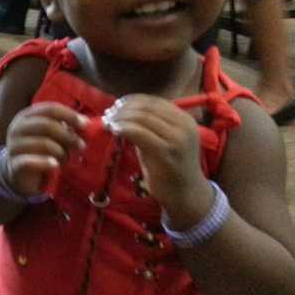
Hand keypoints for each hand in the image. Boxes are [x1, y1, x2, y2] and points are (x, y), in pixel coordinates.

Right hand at [4, 102, 87, 196]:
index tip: (85, 124)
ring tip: (66, 160)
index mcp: (27, 116)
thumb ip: (65, 127)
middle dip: (68, 135)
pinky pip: (31, 161)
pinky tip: (55, 166)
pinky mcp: (14, 164)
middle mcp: (17, 128)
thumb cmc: (39, 150)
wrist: (19, 174)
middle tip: (81, 146)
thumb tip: (85, 123)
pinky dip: (45, 162)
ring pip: (43, 143)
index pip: (49, 109)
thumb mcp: (51, 135)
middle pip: (47, 125)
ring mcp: (14, 146)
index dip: (69, 115)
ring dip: (60, 152)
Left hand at [102, 95, 209, 210]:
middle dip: (123, 108)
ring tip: (108, 122)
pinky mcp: (167, 151)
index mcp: (184, 119)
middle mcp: (184, 125)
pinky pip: (140, 132)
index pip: (153, 101)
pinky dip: (124, 128)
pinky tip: (114, 130)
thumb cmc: (170, 168)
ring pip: (142, 117)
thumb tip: (122, 112)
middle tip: (108, 114)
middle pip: (147, 107)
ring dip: (121, 117)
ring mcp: (177, 138)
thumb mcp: (162, 141)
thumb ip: (148, 126)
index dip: (131, 100)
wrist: (186, 194)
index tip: (115, 106)